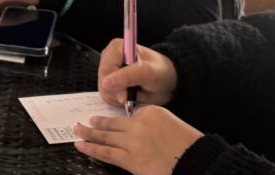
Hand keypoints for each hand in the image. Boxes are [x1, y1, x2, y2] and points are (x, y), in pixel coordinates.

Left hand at [73, 106, 202, 174]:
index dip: (117, 120)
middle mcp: (140, 124)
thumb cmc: (189, 147)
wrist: (198, 162)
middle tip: (83, 122)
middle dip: (96, 123)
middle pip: (113, 123)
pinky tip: (81, 145)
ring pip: (106, 136)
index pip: (130, 114)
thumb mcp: (172, 125)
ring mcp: (134, 141)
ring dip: (89, 133)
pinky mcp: (131, 159)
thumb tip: (135, 129)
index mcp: (152, 112)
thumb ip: (153, 123)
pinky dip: (92, 148)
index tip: (106, 121)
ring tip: (77, 131)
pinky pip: (106, 152)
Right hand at [98, 39, 177, 106]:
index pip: (105, 70)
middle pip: (102, 81)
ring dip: (118, 98)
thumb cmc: (161, 72)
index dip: (113, 85)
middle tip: (132, 96)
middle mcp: (109, 58)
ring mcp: (108, 71)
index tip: (125, 96)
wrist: (167, 81)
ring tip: (134, 95)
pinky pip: (107, 97)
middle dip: (117, 93)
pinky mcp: (109, 84)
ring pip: (103, 91)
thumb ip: (127, 77)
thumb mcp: (148, 73)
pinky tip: (130, 97)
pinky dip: (118, 102)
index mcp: (116, 48)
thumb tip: (105, 84)